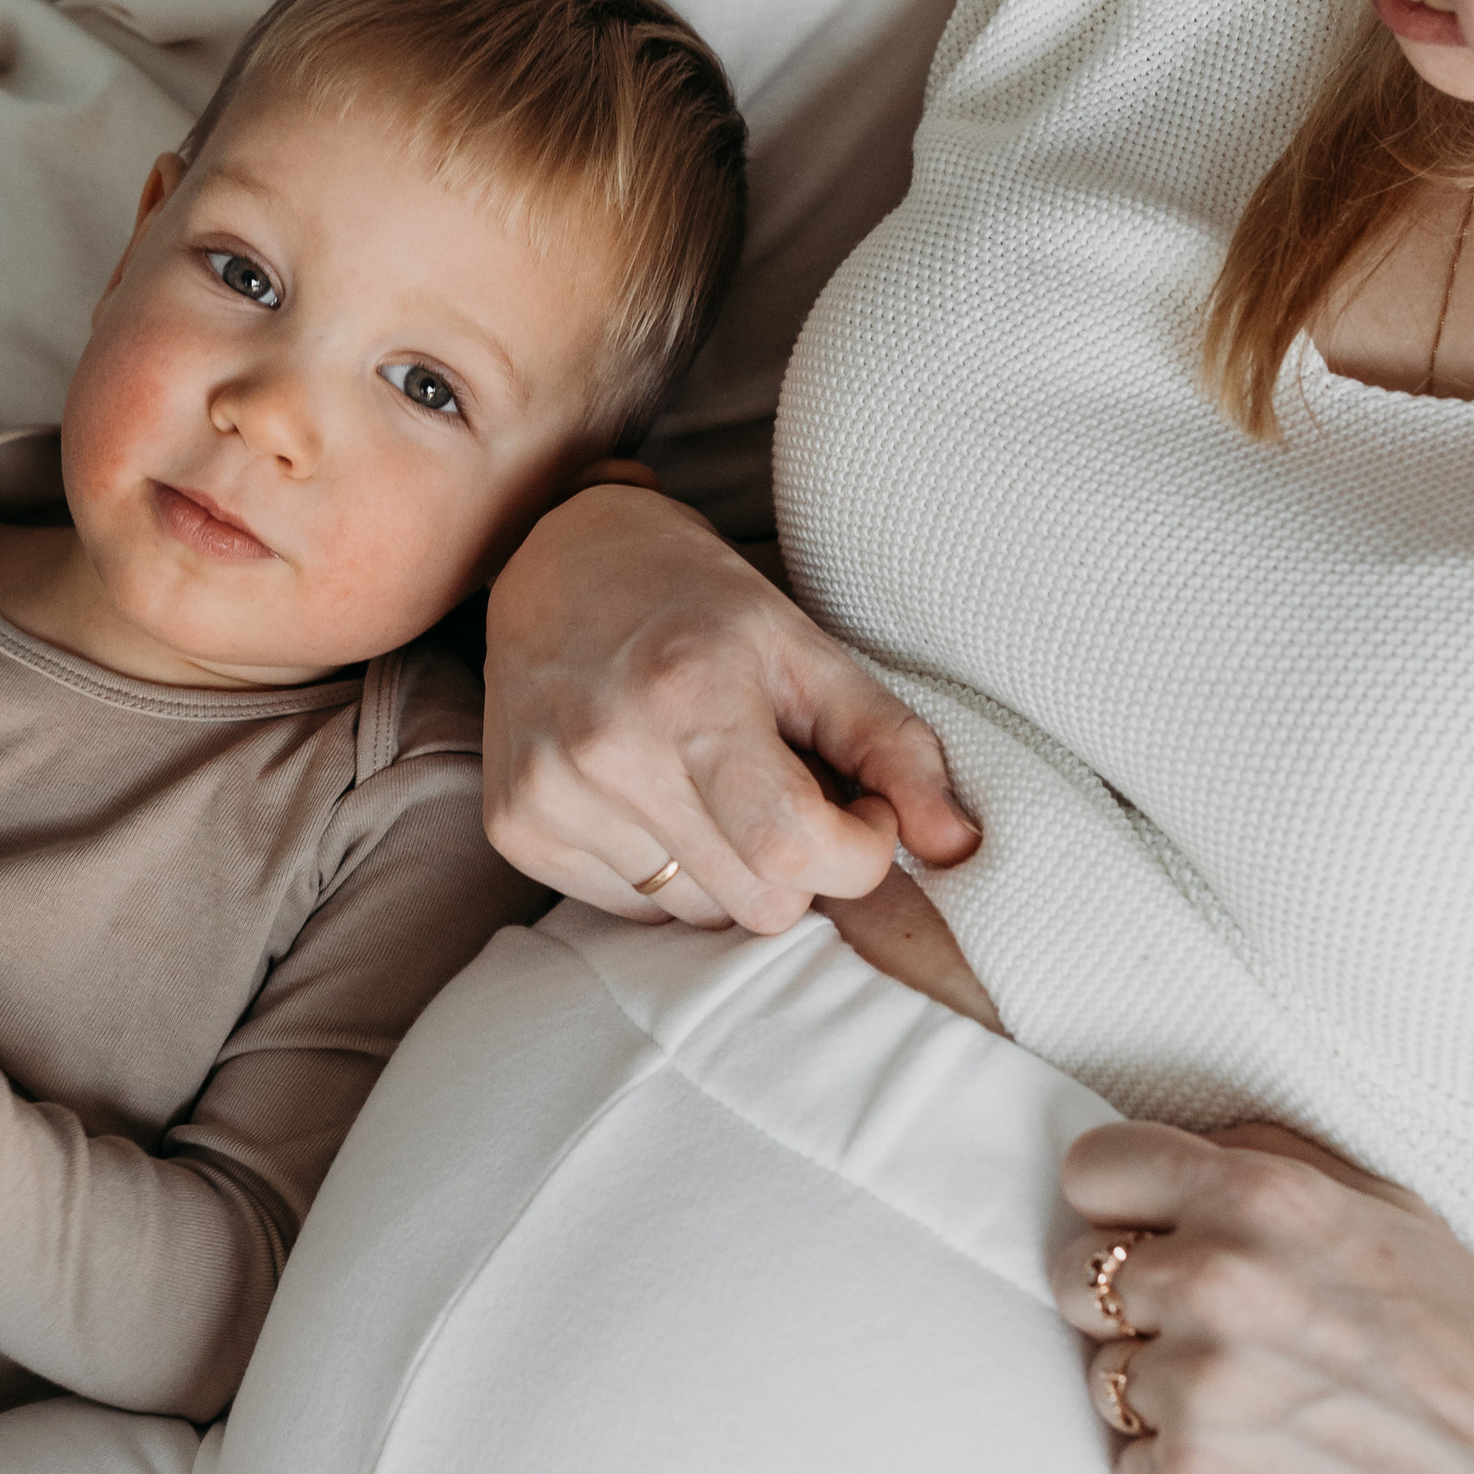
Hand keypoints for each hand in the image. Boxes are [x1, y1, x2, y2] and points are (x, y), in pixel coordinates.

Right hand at [483, 482, 977, 929]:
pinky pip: (633, 908)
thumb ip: (894, 748)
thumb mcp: (810, 651)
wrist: (559, 558)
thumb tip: (959, 848)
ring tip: (709, 781)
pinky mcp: (515, 826)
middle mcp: (609, 751)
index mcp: (692, 694)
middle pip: (756, 901)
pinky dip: (666, 871)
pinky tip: (653, 795)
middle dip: (799, 862)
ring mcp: (551, 795)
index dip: (858, 851)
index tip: (862, 808)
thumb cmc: (702, 605)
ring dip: (729, 868)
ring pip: (698, 915)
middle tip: (786, 789)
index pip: (795, 850)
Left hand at [1052, 1118, 1473, 1473]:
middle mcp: (1217, 1287)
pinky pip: (1132, 1471)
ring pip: (1107, 1379)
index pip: (1093, 1170)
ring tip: (1269, 1416)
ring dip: (1167, 1398)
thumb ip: (1271, 1163)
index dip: (1117, 1206)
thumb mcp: (1394, 1212)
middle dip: (1134, 1306)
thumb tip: (1178, 1146)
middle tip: (1219, 1339)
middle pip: (1078, 1276)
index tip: (1145, 1236)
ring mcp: (1198, 1398)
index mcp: (1261, 1201)